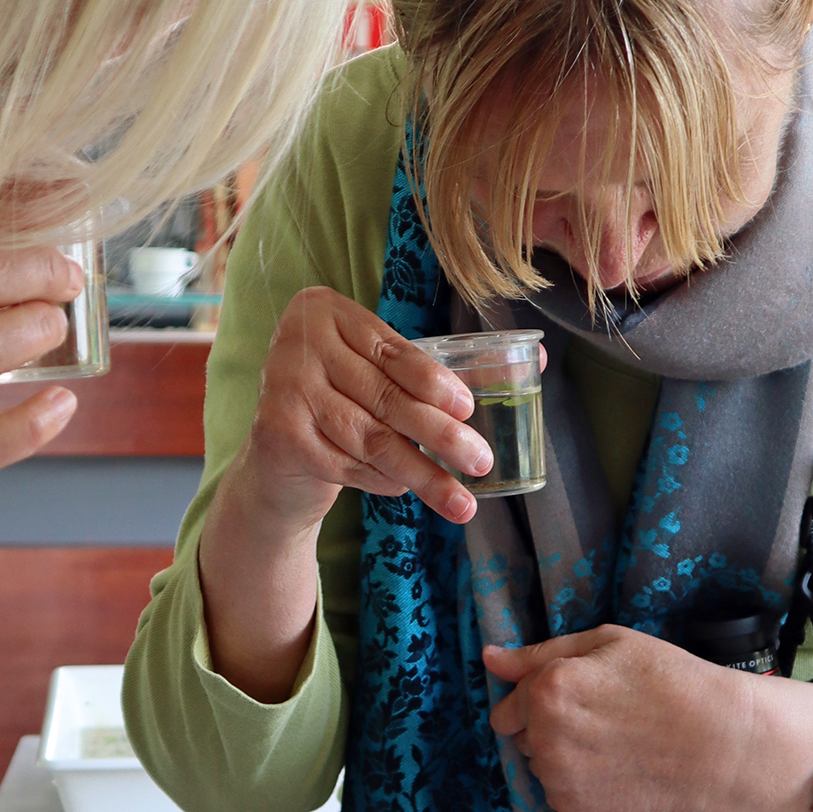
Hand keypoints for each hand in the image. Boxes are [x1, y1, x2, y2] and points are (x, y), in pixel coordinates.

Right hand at [231, 287, 492, 534]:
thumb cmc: (341, 404)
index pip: (392, 350)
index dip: (434, 382)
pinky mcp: (277, 434)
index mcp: (325, 310)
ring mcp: (282, 387)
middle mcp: (297, 340)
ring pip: (370, 437)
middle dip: (439, 435)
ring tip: (460, 501)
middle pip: (385, 396)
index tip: (469, 410)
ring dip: (421, 473)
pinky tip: (403, 490)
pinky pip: (348, 465)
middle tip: (480, 462)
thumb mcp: (376, 373)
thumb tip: (537, 360)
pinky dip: (382, 482)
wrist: (275, 459)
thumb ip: (433, 367)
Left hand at [484, 627, 812, 811]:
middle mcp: (543, 738)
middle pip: (521, 736)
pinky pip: (559, 791)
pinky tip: (615, 766)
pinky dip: (578, 781)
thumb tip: (489, 659)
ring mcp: (559, 779)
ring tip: (611, 741)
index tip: (575, 697)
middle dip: (546, 726)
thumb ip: (538, 653)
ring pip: (540, 764)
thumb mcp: (607, 643)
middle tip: (599, 717)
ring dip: (561, 754)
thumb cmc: (667, 681)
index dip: (537, 699)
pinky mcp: (575, 809)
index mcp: (546, 691)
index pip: (506, 707)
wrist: (717, 742)